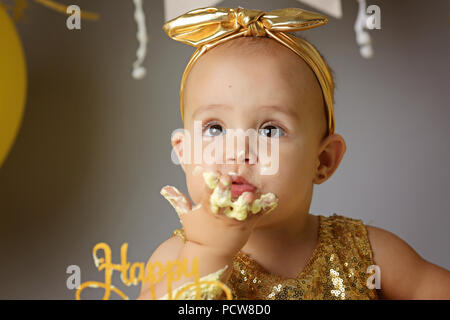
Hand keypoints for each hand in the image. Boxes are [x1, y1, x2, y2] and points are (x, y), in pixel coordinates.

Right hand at [160, 170, 277, 256]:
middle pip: (222, 200)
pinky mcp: (247, 225)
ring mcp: (235, 220)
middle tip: (227, 178)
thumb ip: (177, 200)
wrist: (210, 254)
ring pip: (241, 209)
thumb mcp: (186, 216)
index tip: (208, 172)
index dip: (207, 183)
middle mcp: (221, 213)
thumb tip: (164, 188)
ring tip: (251, 195)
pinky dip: (266, 207)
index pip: (205, 193)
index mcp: (207, 208)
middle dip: (224, 190)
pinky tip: (273, 198)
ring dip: (246, 202)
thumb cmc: (199, 233)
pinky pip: (258, 215)